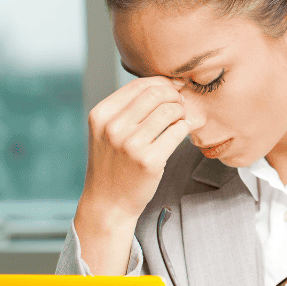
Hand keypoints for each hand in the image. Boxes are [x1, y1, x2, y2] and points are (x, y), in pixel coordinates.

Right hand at [74, 77, 189, 273]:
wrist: (108, 203)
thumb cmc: (112, 164)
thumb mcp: (106, 132)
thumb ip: (127, 108)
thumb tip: (165, 85)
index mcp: (101, 115)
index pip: (139, 84)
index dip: (162, 82)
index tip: (173, 88)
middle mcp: (113, 127)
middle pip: (156, 93)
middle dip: (174, 95)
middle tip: (181, 104)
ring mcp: (131, 144)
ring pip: (170, 110)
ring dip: (182, 112)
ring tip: (181, 119)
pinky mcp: (149, 160)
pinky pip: (178, 131)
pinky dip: (185, 127)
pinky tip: (182, 132)